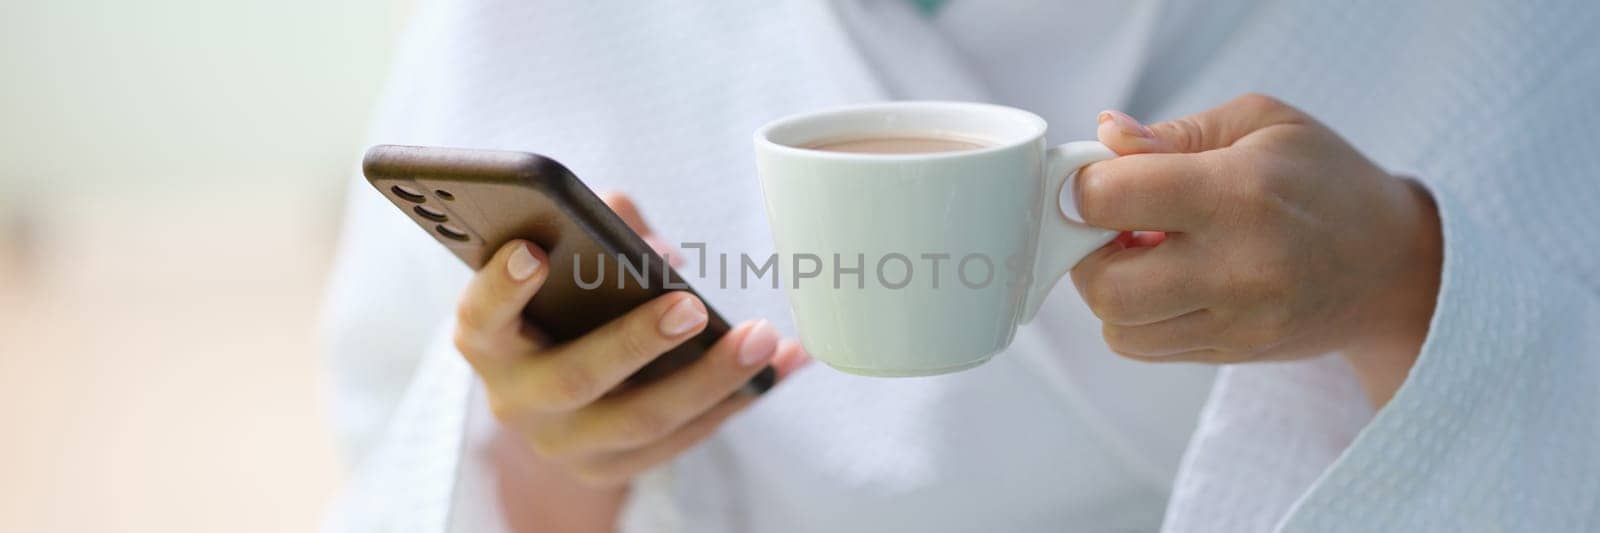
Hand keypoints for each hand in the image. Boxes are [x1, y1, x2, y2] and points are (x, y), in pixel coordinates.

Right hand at [454, 192, 809, 487]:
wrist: (552, 403)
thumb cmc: (560, 310)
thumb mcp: (562, 271)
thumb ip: (598, 235)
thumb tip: (659, 251)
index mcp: (489, 341)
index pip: (480, 316)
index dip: (501, 287)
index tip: (533, 252)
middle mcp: (517, 400)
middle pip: (576, 378)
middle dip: (637, 341)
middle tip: (692, 306)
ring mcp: (564, 445)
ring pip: (642, 420)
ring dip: (711, 378)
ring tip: (763, 338)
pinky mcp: (612, 470)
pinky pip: (682, 440)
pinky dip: (736, 400)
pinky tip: (780, 366)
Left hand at [1071, 94, 1441, 406]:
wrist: (1393, 264)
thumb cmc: (1322, 180)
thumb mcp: (1262, 124)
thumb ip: (1174, 133)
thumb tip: (1106, 137)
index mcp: (1238, 193)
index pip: (1112, 198)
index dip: (1086, 185)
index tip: (1100, 178)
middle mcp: (1238, 267)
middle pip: (1104, 285)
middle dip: (1088, 251)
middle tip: (1114, 225)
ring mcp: (1237, 322)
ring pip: (1118, 328)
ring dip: (1113, 289)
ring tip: (1146, 254)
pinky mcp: (1233, 353)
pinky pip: (1147, 348)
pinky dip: (1139, 318)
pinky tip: (1170, 282)